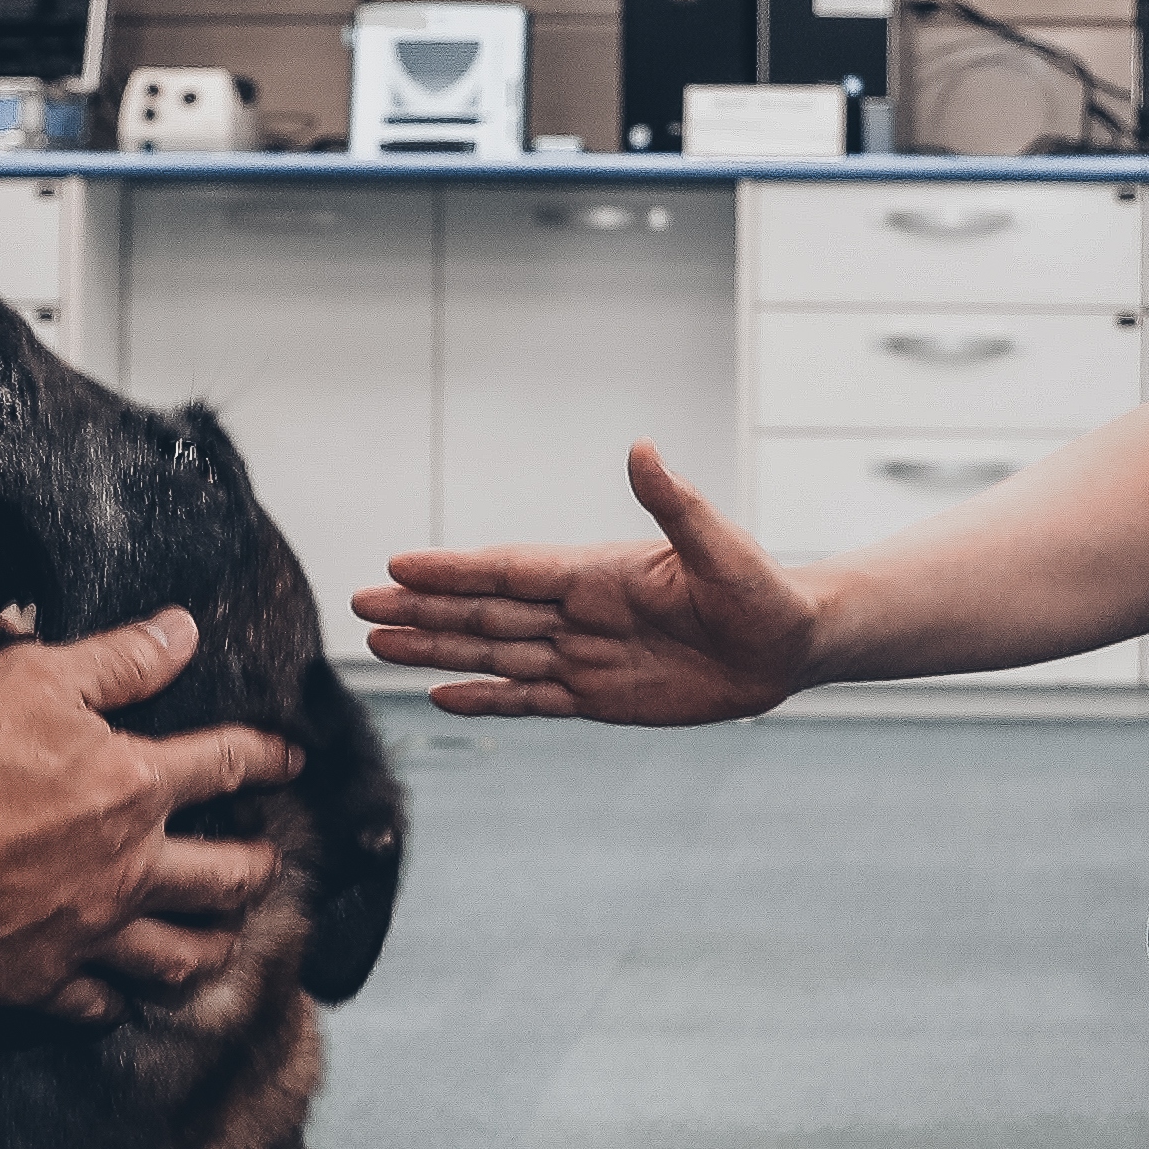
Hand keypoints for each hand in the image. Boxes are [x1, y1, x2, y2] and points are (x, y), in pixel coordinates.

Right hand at [0, 611, 297, 1020]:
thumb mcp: (36, 678)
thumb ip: (119, 660)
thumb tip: (182, 632)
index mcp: (135, 787)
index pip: (225, 765)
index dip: (267, 758)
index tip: (292, 761)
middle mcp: (130, 868)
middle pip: (226, 877)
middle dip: (259, 868)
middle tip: (271, 865)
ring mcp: (90, 932)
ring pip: (178, 955)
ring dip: (210, 947)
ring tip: (225, 942)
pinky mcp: (40, 979)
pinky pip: (96, 1004)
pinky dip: (114, 1002)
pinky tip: (120, 999)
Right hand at [354, 444, 820, 722]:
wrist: (790, 644)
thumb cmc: (764, 590)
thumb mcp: (722, 548)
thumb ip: (677, 505)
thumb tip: (644, 450)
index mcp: (600, 572)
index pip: (511, 570)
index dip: (455, 569)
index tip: (398, 563)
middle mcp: (581, 612)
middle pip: (486, 611)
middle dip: (423, 607)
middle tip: (359, 604)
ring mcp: (585, 654)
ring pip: (495, 653)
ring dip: (437, 648)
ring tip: (379, 643)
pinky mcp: (599, 696)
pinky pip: (531, 699)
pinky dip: (486, 698)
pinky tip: (442, 693)